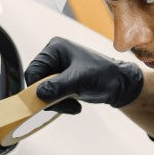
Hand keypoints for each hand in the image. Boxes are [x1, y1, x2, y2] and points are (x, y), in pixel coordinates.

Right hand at [24, 37, 143, 113]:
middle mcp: (53, 58)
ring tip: (74, 106)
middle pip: (37, 83)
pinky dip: (61, 105)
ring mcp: (56, 71)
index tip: (48, 99)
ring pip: (43, 93)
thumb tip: (39, 93)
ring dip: (57, 103)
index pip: (33, 69)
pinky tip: (75, 105)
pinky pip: (51, 97)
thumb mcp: (81, 79)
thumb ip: (59, 85)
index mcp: (55, 48)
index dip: (37, 87)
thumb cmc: (104, 74)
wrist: (120, 84)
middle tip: (66, 105)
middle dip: (50, 97)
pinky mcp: (60, 83)